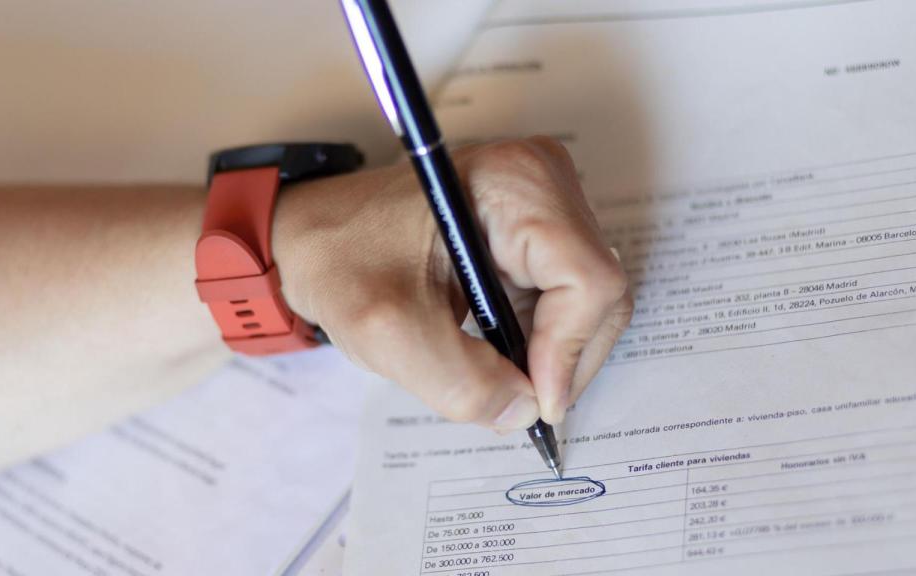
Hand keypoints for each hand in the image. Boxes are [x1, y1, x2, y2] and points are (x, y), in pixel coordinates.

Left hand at [272, 137, 631, 430]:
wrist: (316, 237)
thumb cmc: (342, 262)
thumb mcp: (388, 331)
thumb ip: (461, 382)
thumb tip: (526, 409)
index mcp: (514, 183)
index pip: (587, 281)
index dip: (569, 352)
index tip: (533, 402)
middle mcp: (543, 180)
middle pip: (598, 293)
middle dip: (563, 358)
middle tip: (518, 402)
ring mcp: (545, 202)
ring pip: (587, 302)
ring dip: (551, 352)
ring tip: (498, 376)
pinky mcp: (537, 227)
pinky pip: (567, 297)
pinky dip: (541, 338)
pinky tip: (499, 352)